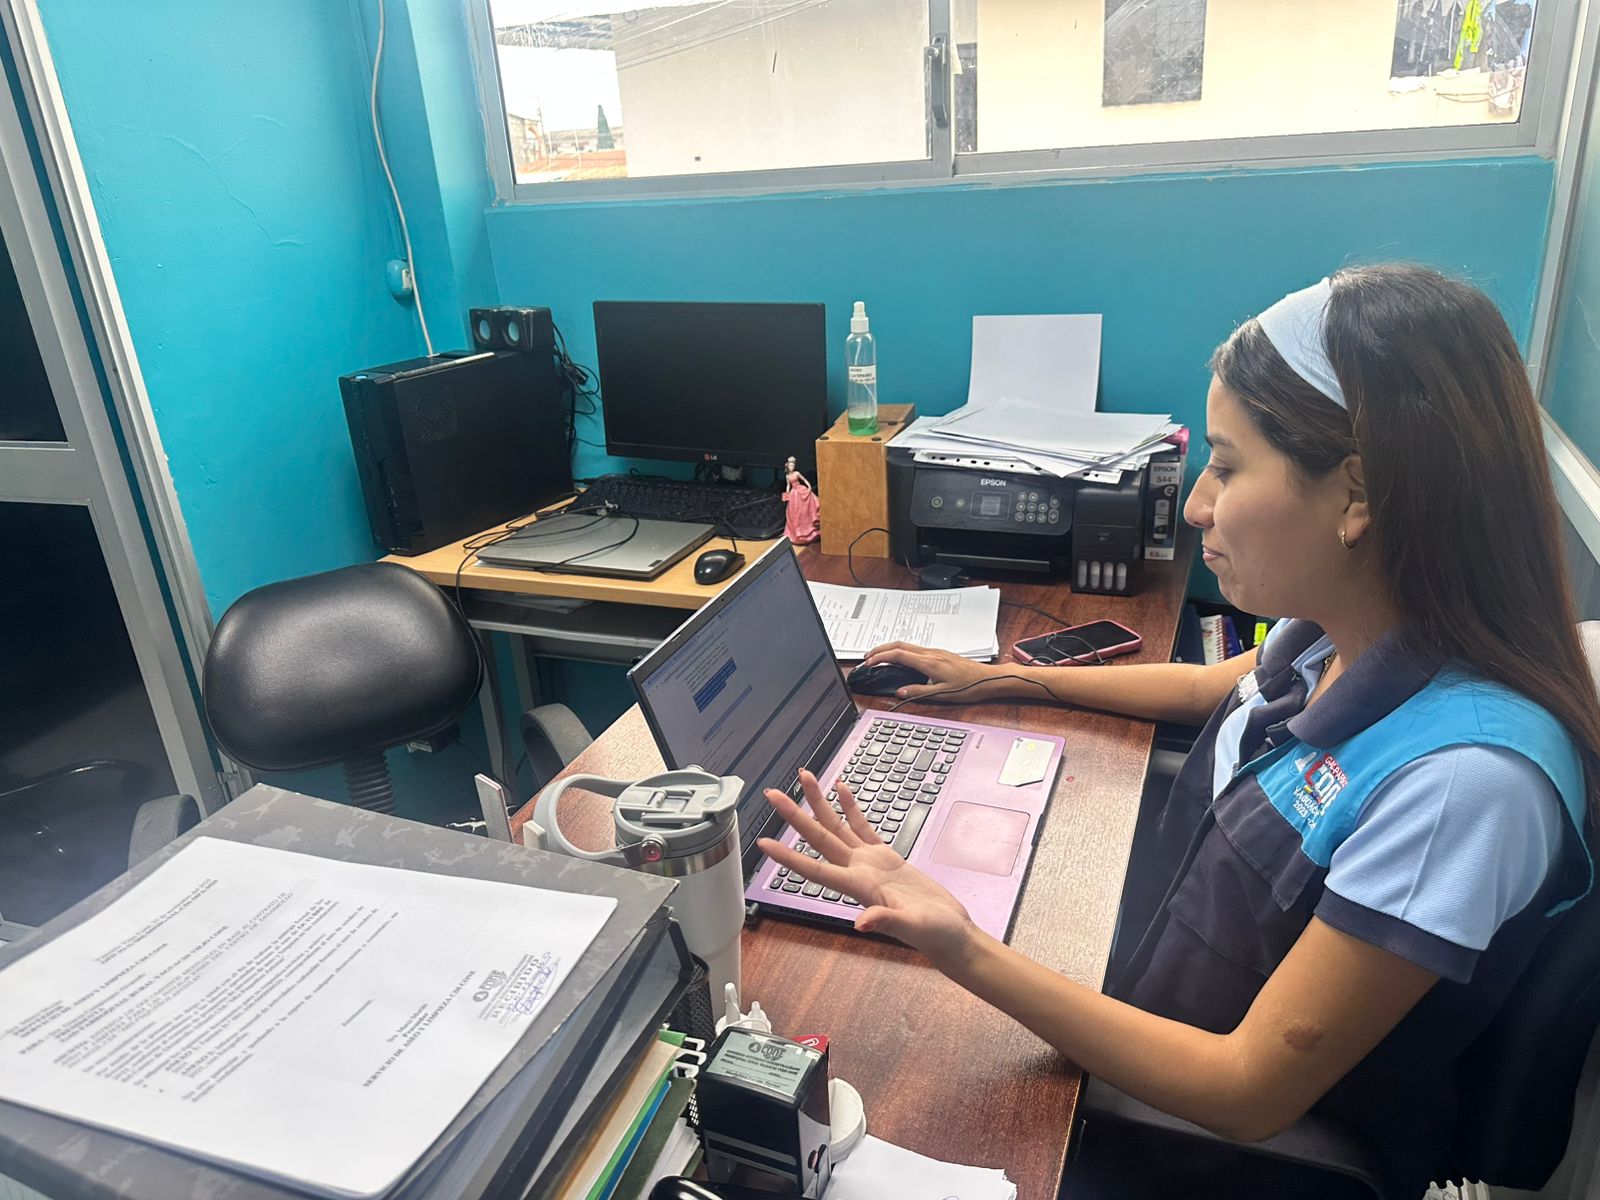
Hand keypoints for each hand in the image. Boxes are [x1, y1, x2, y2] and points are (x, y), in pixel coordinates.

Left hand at [757, 770, 978, 970]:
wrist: (950, 933)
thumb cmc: (934, 934)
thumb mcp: (912, 927)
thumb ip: (887, 921)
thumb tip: (861, 923)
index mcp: (859, 887)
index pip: (815, 870)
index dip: (788, 857)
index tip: (763, 843)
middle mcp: (857, 872)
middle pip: (820, 838)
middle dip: (796, 815)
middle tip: (773, 794)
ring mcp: (870, 863)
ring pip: (838, 827)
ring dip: (820, 804)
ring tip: (806, 777)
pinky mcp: (886, 857)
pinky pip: (863, 827)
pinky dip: (852, 809)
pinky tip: (843, 790)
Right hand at [862, 641, 1018, 702]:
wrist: (988, 679)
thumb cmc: (969, 687)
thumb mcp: (941, 694)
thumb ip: (918, 692)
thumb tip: (899, 691)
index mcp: (929, 662)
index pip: (898, 654)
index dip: (880, 657)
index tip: (868, 662)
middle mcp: (930, 653)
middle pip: (899, 644)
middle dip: (880, 649)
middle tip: (867, 657)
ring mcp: (935, 651)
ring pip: (907, 644)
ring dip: (890, 648)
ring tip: (879, 657)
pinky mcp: (939, 653)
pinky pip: (914, 648)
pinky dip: (901, 651)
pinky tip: (899, 658)